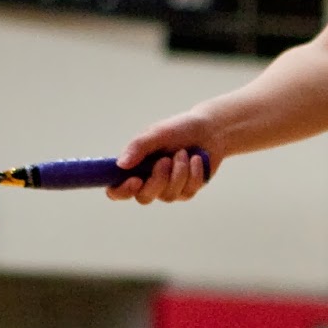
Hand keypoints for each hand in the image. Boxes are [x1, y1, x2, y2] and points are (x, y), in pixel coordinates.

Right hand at [105, 109, 221, 203]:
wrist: (209, 130)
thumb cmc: (179, 129)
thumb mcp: (157, 133)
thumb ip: (138, 147)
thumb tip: (120, 164)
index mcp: (135, 167)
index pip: (117, 189)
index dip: (121, 191)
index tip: (135, 181)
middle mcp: (149, 181)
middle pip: (144, 198)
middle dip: (157, 180)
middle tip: (165, 160)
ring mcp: (168, 188)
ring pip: (168, 195)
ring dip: (178, 172)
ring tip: (183, 153)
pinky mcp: (187, 191)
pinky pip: (187, 192)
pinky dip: (193, 173)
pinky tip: (196, 159)